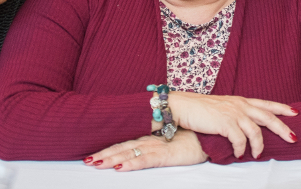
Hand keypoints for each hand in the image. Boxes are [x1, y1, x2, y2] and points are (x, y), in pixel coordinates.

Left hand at [84, 129, 206, 170]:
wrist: (214, 133)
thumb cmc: (195, 136)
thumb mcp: (173, 140)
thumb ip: (158, 141)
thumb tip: (145, 146)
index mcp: (151, 136)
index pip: (126, 141)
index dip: (109, 146)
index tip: (93, 151)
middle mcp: (151, 139)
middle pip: (123, 146)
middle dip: (104, 154)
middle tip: (86, 160)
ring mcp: (158, 146)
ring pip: (130, 152)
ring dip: (111, 158)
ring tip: (95, 163)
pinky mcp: (168, 155)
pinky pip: (146, 160)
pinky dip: (132, 163)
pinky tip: (120, 167)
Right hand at [168, 91, 296, 158]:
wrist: (183, 106)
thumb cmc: (200, 109)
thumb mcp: (223, 108)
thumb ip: (236, 113)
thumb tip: (245, 126)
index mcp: (241, 101)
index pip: (267, 103)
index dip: (282, 108)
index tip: (295, 112)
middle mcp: (240, 105)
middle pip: (268, 117)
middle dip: (282, 128)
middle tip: (293, 138)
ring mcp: (233, 113)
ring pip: (256, 131)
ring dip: (259, 146)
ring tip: (257, 155)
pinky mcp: (225, 123)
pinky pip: (240, 140)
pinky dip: (241, 149)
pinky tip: (239, 154)